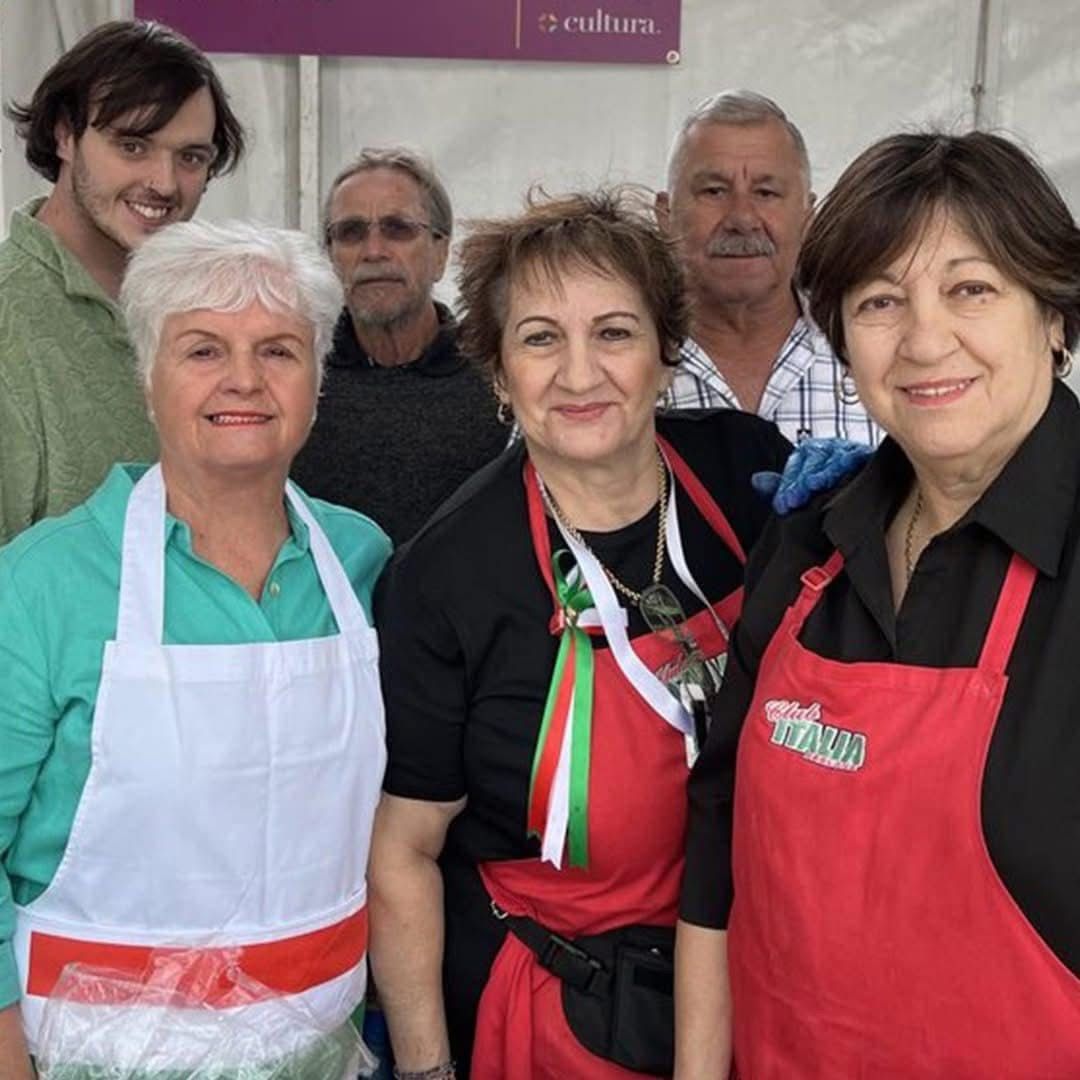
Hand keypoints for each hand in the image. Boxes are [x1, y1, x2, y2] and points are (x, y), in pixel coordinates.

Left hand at [752, 438, 871, 514]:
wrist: (862, 494)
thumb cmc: (826, 490)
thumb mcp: (800, 489)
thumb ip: (779, 486)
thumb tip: (756, 480)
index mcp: (808, 452)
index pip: (795, 465)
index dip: (787, 485)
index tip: (782, 504)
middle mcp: (827, 448)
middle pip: (812, 460)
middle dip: (801, 481)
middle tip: (793, 500)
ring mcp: (847, 449)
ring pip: (833, 458)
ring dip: (823, 472)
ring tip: (814, 485)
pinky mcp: (866, 454)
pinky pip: (858, 455)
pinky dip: (852, 460)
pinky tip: (845, 469)